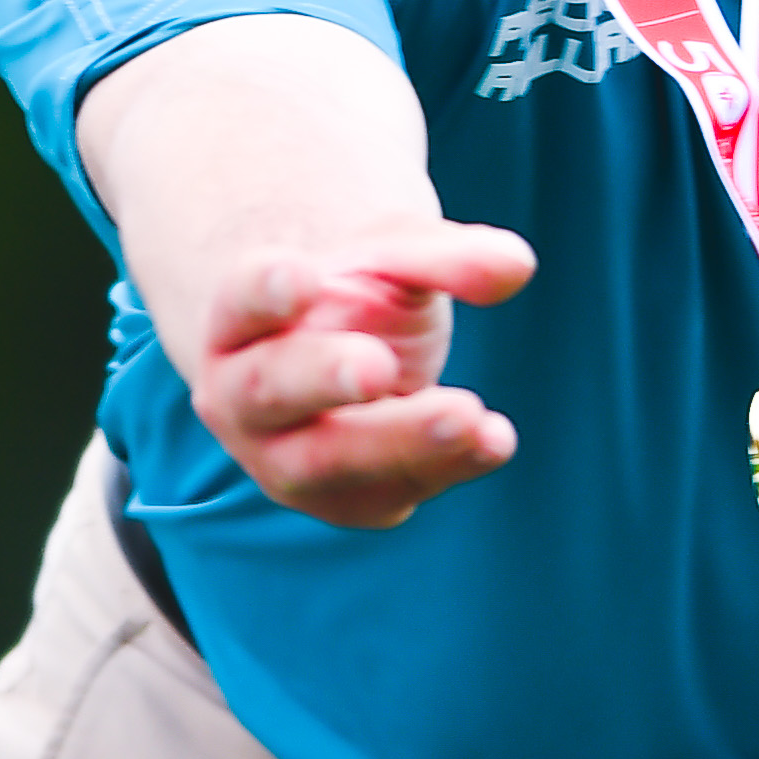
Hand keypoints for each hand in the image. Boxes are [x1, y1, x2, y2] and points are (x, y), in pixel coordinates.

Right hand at [185, 224, 537, 528]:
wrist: (355, 363)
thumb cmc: (361, 298)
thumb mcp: (397, 258)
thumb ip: (446, 257)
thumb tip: (518, 264)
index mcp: (240, 320)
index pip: (240, 301)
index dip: (265, 290)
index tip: (303, 275)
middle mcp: (242, 397)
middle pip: (271, 390)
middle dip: (325, 377)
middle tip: (379, 365)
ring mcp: (283, 460)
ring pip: (326, 462)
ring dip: (399, 440)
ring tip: (468, 413)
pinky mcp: (343, 501)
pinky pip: (388, 493)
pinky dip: (444, 467)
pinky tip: (493, 440)